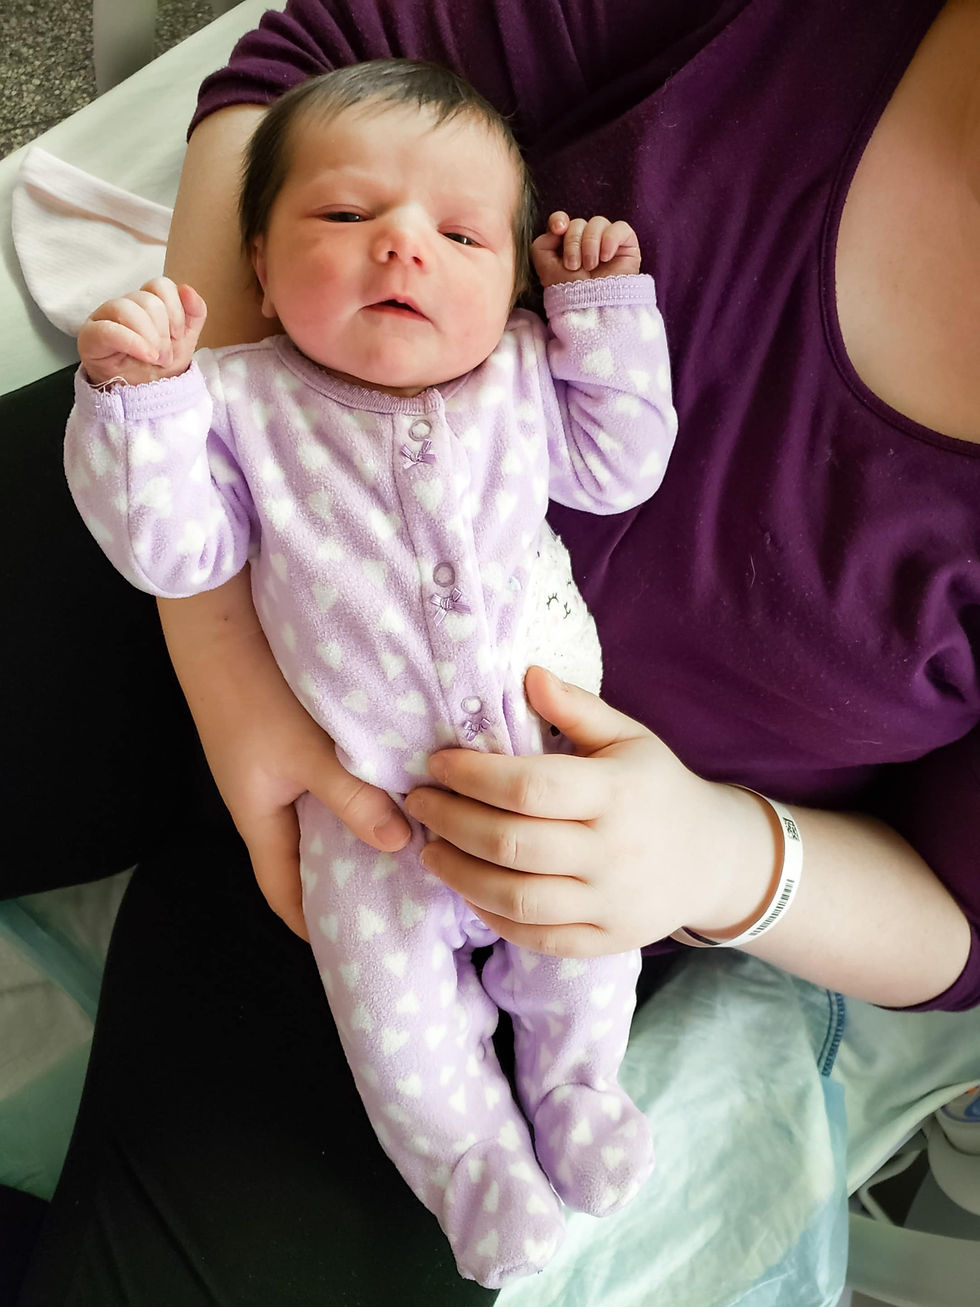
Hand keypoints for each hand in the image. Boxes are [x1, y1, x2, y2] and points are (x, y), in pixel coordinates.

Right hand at [77, 277, 206, 386]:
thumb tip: (187, 289)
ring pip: (126, 308)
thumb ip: (194, 313)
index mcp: (145, 302)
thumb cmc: (159, 367)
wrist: (144, 397)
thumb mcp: (186, 340)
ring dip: (149, 338)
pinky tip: (147, 356)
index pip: (160, 285)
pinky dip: (133, 342)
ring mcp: (103, 318)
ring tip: (155, 360)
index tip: (178, 335)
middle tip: (165, 357)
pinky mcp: (89, 336)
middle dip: (163, 333)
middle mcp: (123, 305)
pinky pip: (109, 329)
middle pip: (146, 300)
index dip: (175, 309)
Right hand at [157, 580, 410, 939]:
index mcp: (257, 817)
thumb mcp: (309, 752)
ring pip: (316, 816)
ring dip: (353, 827)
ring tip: (406, 841)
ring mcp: (272, 768)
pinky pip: (321, 779)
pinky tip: (389, 781)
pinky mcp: (283, 737)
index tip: (353, 945)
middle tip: (397, 894)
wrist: (218, 621)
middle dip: (343, 878)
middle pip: (303, 857)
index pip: (283, 892)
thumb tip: (401, 845)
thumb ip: (353, 799)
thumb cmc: (255, 690)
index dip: (312, 923)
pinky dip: (352, 788)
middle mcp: (262, 800)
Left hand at [403, 667, 767, 955]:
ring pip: (516, 897)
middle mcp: (613, 851)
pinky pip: (537, 936)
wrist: (712, 859)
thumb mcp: (629, 737)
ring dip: (459, 874)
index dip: (472, 776)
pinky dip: (492, 916)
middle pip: (511, 843)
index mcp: (616, 792)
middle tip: (418, 804)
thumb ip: (577, 707)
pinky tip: (467, 889)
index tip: (437, 763)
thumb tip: (526, 673)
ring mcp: (610, 902)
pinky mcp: (605, 941)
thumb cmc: (656, 787)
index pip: (528, 787)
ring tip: (430, 850)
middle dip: (451, 822)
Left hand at [531, 211, 641, 287]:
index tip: (558, 230)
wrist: (593, 306)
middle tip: (574, 266)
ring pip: (597, 222)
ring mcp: (607, 241)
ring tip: (590, 266)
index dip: (559, 219)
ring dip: (590, 244)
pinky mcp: (626, 244)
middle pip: (578, 222)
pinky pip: (619, 227)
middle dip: (573, 242)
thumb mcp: (546, 269)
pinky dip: (610, 239)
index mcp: (567, 244)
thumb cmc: (571, 292)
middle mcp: (586, 241)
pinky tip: (606, 258)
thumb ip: (541, 245)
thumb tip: (555, 230)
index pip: (562, 220)